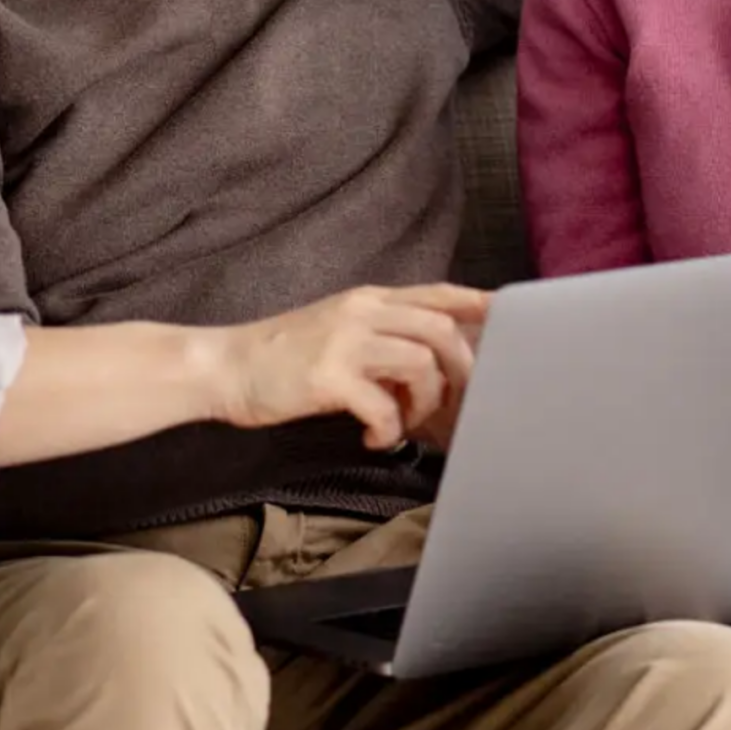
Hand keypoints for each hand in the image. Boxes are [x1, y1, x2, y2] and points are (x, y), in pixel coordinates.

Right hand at [213, 284, 486, 450]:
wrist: (225, 366)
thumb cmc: (281, 358)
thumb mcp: (335, 330)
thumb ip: (378, 336)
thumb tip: (424, 366)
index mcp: (367, 300)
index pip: (436, 292)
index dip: (476, 303)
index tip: (506, 315)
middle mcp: (362, 311)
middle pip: (440, 328)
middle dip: (459, 369)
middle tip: (451, 403)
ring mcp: (345, 340)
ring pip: (420, 363)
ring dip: (423, 402)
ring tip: (402, 423)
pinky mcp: (328, 375)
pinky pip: (382, 404)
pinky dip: (388, 428)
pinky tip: (373, 437)